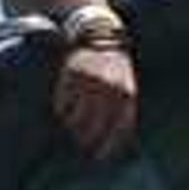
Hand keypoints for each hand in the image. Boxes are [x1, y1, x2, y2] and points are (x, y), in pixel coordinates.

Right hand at [52, 35, 139, 155]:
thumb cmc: (113, 66)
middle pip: (96, 127)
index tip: (99, 157)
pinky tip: (62, 110)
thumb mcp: (125, 85)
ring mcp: (90, 82)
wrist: (98, 32)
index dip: (109, 146)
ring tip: (71, 127)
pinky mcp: (73, 74)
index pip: (119, 128)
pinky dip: (62, 108)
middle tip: (81, 146)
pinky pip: (64, 102)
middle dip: (88, 140)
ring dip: (73, 126)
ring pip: (77, 117)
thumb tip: (119, 143)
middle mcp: (109, 89)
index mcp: (126, 94)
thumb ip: (123, 110)